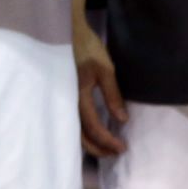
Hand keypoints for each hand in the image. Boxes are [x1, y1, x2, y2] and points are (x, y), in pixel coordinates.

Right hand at [74, 21, 128, 157]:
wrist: (68, 35)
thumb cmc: (88, 50)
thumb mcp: (105, 70)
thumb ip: (113, 95)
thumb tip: (123, 120)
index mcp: (78, 98)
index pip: (93, 128)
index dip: (107, 140)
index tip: (121, 148)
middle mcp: (68, 104)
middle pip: (81, 136)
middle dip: (99, 148)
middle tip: (116, 153)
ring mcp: (64, 102)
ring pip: (75, 132)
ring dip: (91, 143)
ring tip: (107, 148)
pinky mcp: (65, 98)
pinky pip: (73, 123)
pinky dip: (84, 134)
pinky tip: (94, 134)